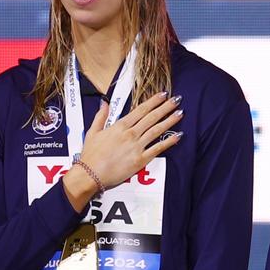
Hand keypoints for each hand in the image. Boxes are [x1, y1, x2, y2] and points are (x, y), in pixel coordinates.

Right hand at [64, 92, 183, 209]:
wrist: (90, 174)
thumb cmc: (90, 155)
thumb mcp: (92, 132)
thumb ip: (100, 116)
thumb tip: (104, 103)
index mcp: (119, 126)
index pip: (141, 110)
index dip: (154, 101)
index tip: (163, 94)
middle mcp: (130, 134)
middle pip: (152, 117)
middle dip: (166, 107)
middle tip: (176, 99)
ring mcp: (136, 147)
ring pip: (157, 130)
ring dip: (170, 121)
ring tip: (180, 113)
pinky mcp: (140, 160)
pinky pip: (158, 149)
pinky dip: (169, 142)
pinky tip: (178, 136)